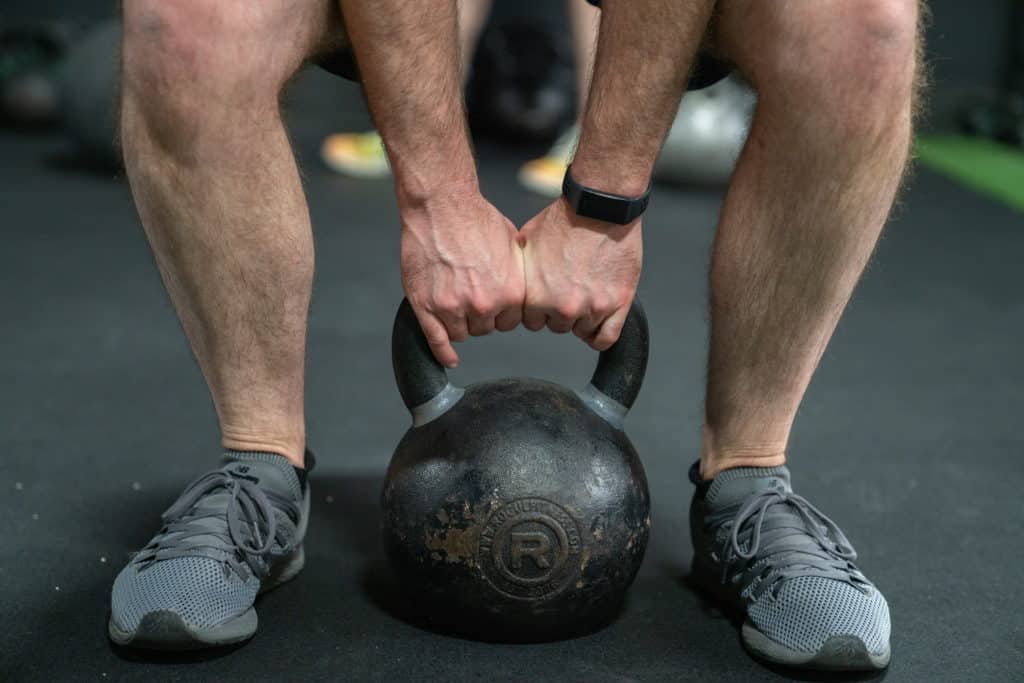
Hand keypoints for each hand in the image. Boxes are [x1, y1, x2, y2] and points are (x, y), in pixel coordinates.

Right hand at [400, 186, 524, 367]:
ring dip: (460, 324)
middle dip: (480, 315)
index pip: (508, 323)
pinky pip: (435, 340)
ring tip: (456, 303)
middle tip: (471, 294)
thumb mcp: (511, 245)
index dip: (499, 311)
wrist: (441, 204)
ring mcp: (452, 307)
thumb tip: (520, 288)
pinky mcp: (425, 305)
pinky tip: (448, 359)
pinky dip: (441, 352)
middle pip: (484, 328)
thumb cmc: (476, 218)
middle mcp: (483, 305)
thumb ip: (514, 274)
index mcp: (509, 293)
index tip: (492, 302)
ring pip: (460, 334)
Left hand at [519, 198, 641, 350]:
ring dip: (581, 318)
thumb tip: (514, 284)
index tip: (546, 297)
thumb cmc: (565, 220)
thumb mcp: (527, 243)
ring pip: (582, 331)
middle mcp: (563, 307)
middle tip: (567, 290)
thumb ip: (522, 272)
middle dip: (559, 311)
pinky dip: (600, 335)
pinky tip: (597, 323)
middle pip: (556, 327)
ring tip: (584, 294)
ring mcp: (593, 307)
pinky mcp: (618, 303)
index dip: (538, 308)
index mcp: (536, 296)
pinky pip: (607, 338)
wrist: (599, 207)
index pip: (531, 322)